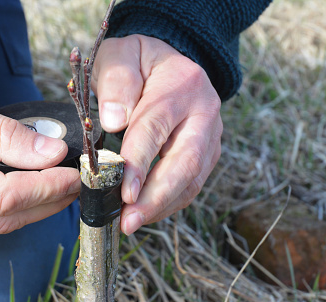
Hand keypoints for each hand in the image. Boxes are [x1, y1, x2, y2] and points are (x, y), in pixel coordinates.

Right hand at [0, 70, 79, 238]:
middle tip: (77, 182)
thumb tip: (54, 154)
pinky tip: (30, 192)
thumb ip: (7, 136)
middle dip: (48, 201)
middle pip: (6, 219)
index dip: (47, 188)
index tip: (76, 175)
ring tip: (60, 186)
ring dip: (33, 207)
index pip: (6, 198)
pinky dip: (11, 209)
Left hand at [93, 35, 222, 234]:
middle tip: (129, 222)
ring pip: (192, 179)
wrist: (171, 62)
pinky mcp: (208, 152)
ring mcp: (211, 135)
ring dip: (162, 206)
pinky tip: (146, 213)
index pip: (156, 128)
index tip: (124, 192)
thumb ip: (116, 80)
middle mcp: (204, 113)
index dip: (139, 163)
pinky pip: (192, 184)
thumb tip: (114, 120)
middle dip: (156, 197)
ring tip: (132, 224)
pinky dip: (169, 203)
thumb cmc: (139, 61)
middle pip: (185, 162)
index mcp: (182, 85)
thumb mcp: (121, 54)